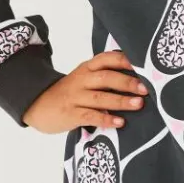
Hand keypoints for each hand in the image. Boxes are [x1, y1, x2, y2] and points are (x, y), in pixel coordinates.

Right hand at [21, 50, 148, 133]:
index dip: (123, 61)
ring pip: (100, 98)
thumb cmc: (70, 93)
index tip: (142, 65)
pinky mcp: (71, 114)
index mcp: (86, 68)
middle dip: (127, 83)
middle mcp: (81, 80)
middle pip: (105, 78)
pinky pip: (90, 116)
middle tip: (145, 89)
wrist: (38, 105)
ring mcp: (75, 97)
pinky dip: (106, 119)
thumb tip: (138, 79)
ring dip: (120, 101)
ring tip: (138, 104)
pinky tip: (120, 122)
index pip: (106, 59)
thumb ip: (104, 76)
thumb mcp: (84, 79)